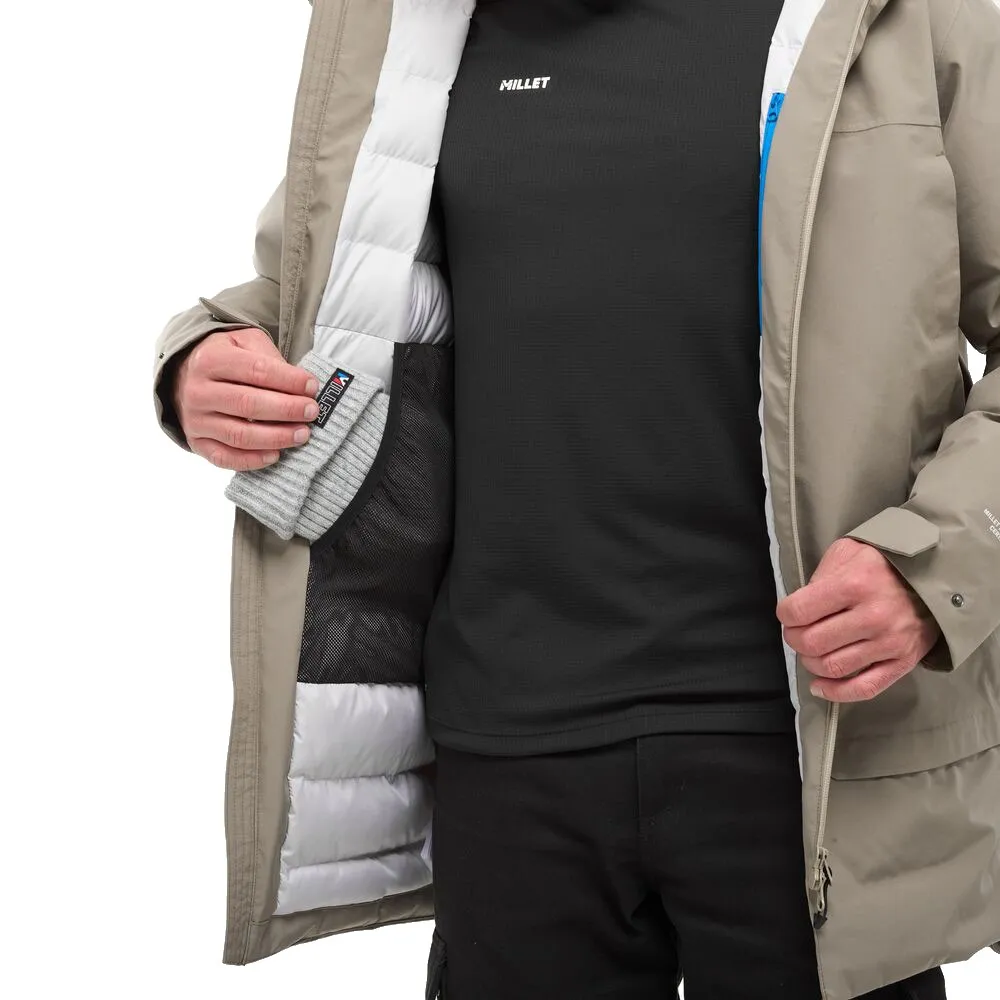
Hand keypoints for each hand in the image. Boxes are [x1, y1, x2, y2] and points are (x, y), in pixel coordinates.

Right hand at [172, 327, 319, 470]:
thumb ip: (270, 358)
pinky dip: (252, 460)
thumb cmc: (225, 357)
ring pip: (239, 435)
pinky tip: (275, 455)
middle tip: (311, 411)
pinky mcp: (197, 442)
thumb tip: (300, 387)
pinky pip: (225, 457)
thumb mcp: (245, 342)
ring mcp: (195, 419)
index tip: (312, 387)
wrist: (185, 374)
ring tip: (302, 434)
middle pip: (249, 404)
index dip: (289, 380)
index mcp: (211, 360)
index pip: (256, 371)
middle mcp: (198, 391)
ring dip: (276, 438)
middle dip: (287, 410)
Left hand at [775, 537, 941, 702]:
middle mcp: (873, 616)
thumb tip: (799, 608)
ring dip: (811, 663)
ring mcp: (890, 643)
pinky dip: (835, 692)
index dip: (785, 615)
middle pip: (811, 643)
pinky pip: (863, 689)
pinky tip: (820, 686)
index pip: (798, 611)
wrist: (935, 577)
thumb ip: (820, 577)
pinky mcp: (903, 663)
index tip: (788, 613)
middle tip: (797, 633)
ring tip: (812, 652)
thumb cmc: (882, 563)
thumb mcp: (847, 553)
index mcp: (854, 585)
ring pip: (832, 668)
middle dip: (794, 640)